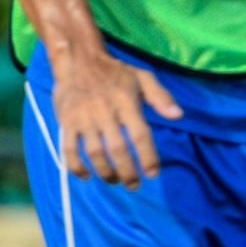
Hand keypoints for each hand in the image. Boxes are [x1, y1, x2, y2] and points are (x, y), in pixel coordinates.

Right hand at [50, 47, 182, 188]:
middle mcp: (105, 112)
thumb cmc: (115, 71)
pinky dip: (75, 166)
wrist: (78, 60)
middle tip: (134, 185)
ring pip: (94, 153)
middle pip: (117, 149)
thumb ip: (161, 97)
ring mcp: (84, 118)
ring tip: (115, 181)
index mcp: (126, 102)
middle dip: (127, 172)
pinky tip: (86, 176)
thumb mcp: (143, 77)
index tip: (153, 174)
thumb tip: (179, 116)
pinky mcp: (66, 122)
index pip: (140, 135)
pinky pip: (69, 149)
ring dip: (105, 172)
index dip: (147, 157)